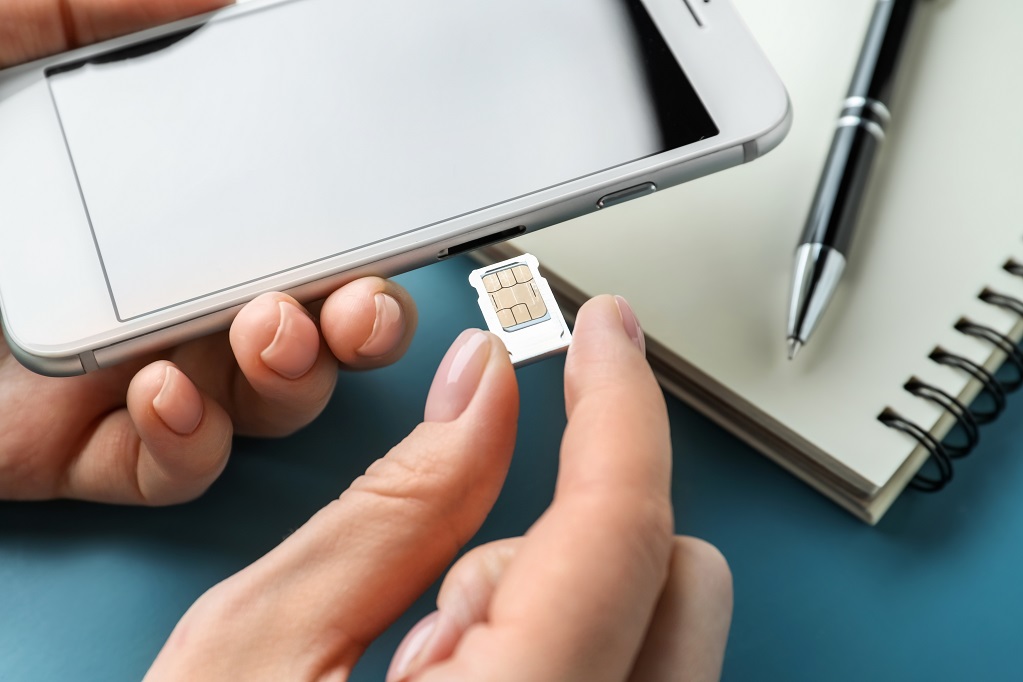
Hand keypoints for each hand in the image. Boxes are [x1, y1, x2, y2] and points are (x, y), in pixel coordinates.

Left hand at [0, 1, 417, 504]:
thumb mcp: (6, 34)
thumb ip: (108, 13)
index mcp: (158, 201)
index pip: (293, 221)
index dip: (359, 229)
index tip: (392, 216)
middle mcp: (159, 291)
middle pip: (305, 324)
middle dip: (361, 323)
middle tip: (359, 303)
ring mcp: (125, 375)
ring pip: (263, 402)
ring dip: (295, 376)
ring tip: (268, 330)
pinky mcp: (73, 449)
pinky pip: (173, 468)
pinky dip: (194, 443)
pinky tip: (161, 391)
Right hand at [145, 296, 732, 680]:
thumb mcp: (257, 652)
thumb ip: (393, 508)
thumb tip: (478, 394)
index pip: (620, 530)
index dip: (618, 404)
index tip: (607, 334)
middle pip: (677, 580)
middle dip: (568, 543)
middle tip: (443, 596)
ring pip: (663, 633)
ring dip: (557, 611)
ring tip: (425, 677)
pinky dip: (564, 659)